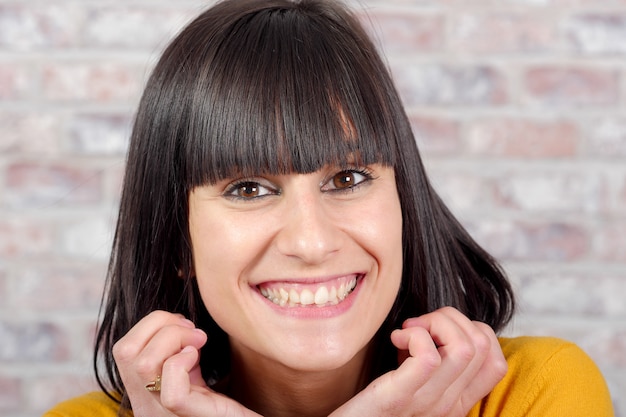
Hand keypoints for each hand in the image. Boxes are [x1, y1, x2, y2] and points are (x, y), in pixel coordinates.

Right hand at [112, 310, 260, 416]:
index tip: (184, 325)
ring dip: (173, 338)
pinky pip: (172, 393)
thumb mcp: (195, 370)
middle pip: (125, 351)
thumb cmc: (228, 399)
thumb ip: (181, 346)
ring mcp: (164, 416)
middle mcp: (147, 407)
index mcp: (146, 391)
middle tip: (193, 331)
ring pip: (143, 365)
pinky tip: (197, 359)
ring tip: (199, 342)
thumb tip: (180, 305)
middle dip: (160, 324)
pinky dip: (183, 364)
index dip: (151, 324)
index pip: (123, 348)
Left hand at [330, 307, 506, 416]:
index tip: (439, 331)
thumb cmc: (374, 407)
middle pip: (481, 344)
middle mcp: (449, 405)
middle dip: (451, 318)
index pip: (497, 362)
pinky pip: (427, 356)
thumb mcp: (414, 385)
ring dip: (434, 322)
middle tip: (419, 325)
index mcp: (456, 403)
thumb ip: (432, 366)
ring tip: (408, 330)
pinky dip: (414, 334)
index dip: (475, 331)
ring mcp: (427, 403)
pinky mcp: (398, 397)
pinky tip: (396, 339)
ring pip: (464, 346)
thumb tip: (435, 328)